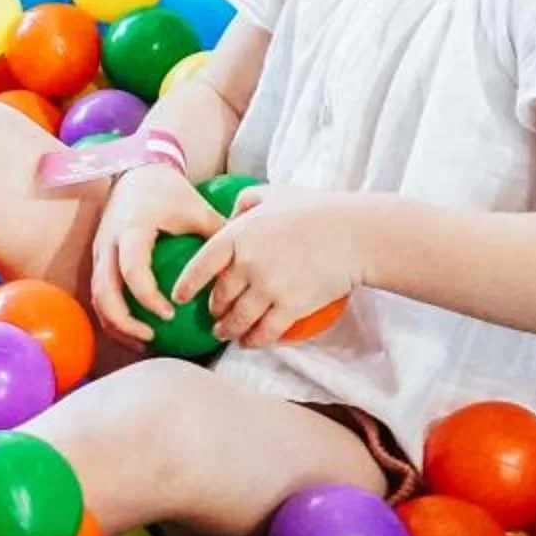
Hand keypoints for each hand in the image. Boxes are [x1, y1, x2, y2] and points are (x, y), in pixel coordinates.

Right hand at [87, 164, 228, 346]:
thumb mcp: (196, 208)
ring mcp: (99, 252)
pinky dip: (115, 316)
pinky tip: (138, 329)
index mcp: (132, 229)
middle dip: (124, 321)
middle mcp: (109, 243)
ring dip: (116, 324)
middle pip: (103, 292)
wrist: (135, 172)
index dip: (148, 297)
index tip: (170, 313)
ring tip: (144, 341)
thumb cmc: (169, 192)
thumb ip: (217, 235)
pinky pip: (100, 294)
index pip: (132, 270)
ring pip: (97, 298)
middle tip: (152, 336)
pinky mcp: (98, 259)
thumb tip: (242, 268)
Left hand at [173, 185, 369, 346]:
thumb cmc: (316, 209)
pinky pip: (265, 331)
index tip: (180, 297)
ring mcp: (269, 287)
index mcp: (237, 235)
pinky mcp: (291, 306)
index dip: (187, 285)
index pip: (200, 266)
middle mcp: (247, 264)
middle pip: (220, 297)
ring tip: (226, 334)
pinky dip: (255, 340)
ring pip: (238, 319)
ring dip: (228, 330)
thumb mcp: (273, 193)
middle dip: (213, 310)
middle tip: (212, 316)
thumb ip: (245, 202)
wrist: (355, 233)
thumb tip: (230, 216)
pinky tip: (251, 342)